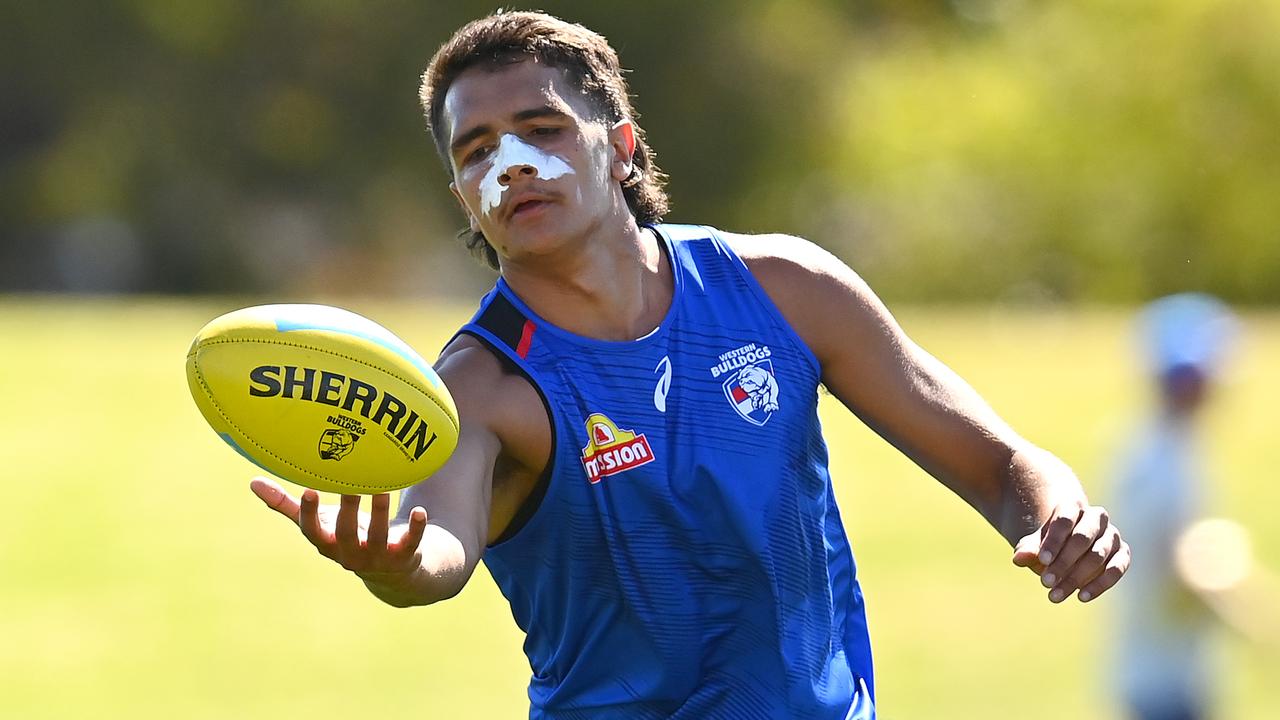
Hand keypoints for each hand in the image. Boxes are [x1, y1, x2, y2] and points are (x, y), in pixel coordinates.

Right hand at [249, 477, 428, 583]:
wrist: (394, 571)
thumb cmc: (351, 536)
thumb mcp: (322, 523)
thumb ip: (289, 506)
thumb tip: (252, 483)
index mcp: (328, 544)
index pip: (313, 532)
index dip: (309, 514)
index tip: (309, 490)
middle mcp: (350, 554)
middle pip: (345, 533)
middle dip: (347, 510)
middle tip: (350, 483)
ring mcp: (378, 558)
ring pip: (377, 537)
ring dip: (379, 513)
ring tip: (382, 488)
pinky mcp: (405, 556)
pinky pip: (411, 543)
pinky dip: (415, 528)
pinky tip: (419, 510)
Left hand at [1012, 501, 1130, 602]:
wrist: (1069, 548)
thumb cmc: (1049, 545)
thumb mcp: (1035, 545)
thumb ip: (1027, 548)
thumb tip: (1019, 558)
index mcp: (1073, 506)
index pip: (1064, 520)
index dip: (1053, 541)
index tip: (1042, 561)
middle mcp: (1096, 517)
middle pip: (1082, 538)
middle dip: (1063, 562)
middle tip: (1045, 582)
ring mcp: (1112, 535)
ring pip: (1098, 554)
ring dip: (1076, 577)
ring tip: (1054, 595)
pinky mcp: (1122, 553)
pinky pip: (1117, 568)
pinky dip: (1100, 584)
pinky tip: (1081, 596)